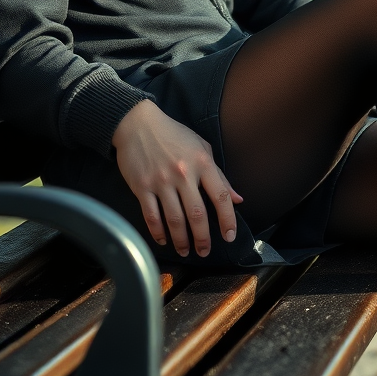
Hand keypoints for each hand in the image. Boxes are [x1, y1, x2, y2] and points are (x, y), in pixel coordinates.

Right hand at [112, 99, 242, 256]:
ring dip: (181, 240)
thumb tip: (238, 199)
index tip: (229, 236)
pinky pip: (152, 216)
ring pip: (175, 220)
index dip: (228, 219)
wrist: (138, 124)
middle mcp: (183, 174)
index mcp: (202, 162)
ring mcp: (161, 181)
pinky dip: (158, 232)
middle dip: (203, 238)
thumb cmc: (173, 135)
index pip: (220, 196)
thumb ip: (219, 175)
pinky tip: (163, 240)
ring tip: (185, 251)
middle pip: (197, 214)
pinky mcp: (142, 187)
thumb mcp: (201, 147)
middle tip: (204, 251)